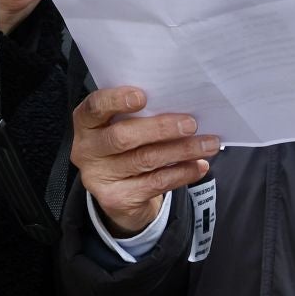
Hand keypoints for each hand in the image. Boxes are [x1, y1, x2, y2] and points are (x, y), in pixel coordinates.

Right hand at [71, 86, 216, 235]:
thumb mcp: (121, 126)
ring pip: (145, 160)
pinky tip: (199, 165)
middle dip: (161, 128)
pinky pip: (155, 183)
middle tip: (191, 123)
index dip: (116, 100)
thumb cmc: (125, 146)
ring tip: (208, 144)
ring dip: (181, 150)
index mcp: (86, 124)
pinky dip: (182, 173)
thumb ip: (138, 114)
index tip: (143, 96)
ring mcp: (99, 178)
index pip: (95, 108)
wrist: (117, 192)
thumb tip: (179, 104)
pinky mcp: (117, 199)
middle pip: (123, 137)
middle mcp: (86, 151)